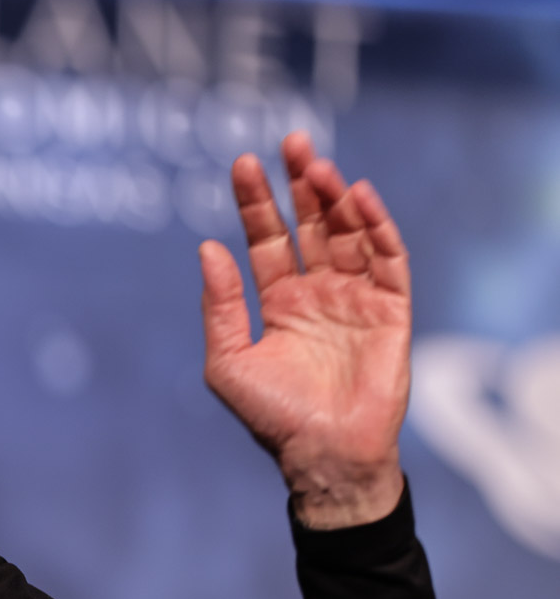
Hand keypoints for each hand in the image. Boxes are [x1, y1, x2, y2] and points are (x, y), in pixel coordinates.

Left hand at [199, 131, 409, 528]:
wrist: (324, 456)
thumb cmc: (273, 417)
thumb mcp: (229, 361)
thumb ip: (220, 306)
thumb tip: (206, 248)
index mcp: (277, 301)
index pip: (266, 238)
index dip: (256, 202)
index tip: (244, 163)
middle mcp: (317, 292)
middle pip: (310, 224)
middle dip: (301, 184)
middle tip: (292, 142)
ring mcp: (355, 298)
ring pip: (348, 233)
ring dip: (336, 198)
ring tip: (319, 167)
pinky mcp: (391, 310)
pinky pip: (387, 260)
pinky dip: (376, 227)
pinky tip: (358, 198)